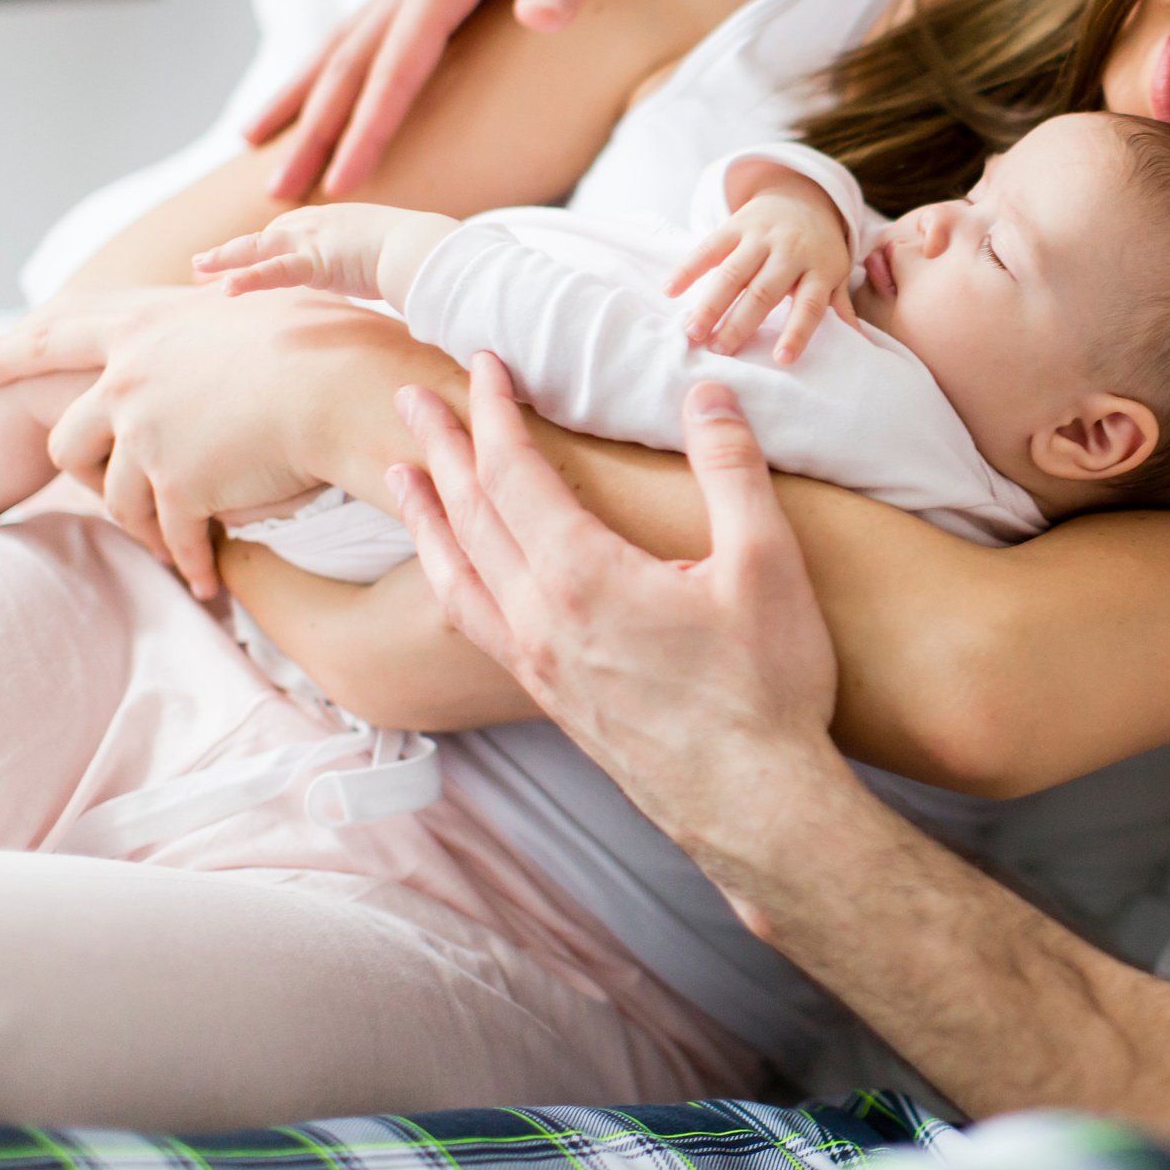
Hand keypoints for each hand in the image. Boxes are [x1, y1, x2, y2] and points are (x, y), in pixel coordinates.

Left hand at [0, 287, 365, 599]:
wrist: (340, 385)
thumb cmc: (321, 334)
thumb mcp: (253, 300)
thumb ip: (216, 302)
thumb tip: (215, 282)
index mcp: (142, 327)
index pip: (53, 337)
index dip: (11, 353)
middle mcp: (129, 382)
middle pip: (70, 439)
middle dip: (78, 473)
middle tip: (85, 490)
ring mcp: (148, 437)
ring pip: (117, 497)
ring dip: (143, 526)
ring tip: (170, 546)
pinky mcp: (180, 485)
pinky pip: (173, 534)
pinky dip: (189, 560)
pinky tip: (204, 580)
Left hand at [193, 204, 458, 309]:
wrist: (431, 250)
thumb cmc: (424, 256)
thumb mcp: (394, 257)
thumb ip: (379, 267)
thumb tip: (390, 286)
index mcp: (336, 222)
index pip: (288, 235)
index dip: (259, 250)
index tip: (238, 262)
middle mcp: (319, 224)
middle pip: (264, 239)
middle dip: (232, 254)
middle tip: (201, 268)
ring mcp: (315, 239)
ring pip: (258, 250)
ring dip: (225, 260)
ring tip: (198, 272)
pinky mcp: (317, 260)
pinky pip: (274, 272)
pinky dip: (248, 279)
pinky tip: (225, 290)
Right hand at [248, 0, 651, 201]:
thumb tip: (545, 17)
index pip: (398, 64)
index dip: (370, 126)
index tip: (344, 183)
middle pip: (349, 62)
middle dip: (311, 131)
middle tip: (273, 195)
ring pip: (343, 45)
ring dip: (301, 100)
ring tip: (256, 147)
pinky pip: (367, 34)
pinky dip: (331, 70)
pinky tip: (315, 96)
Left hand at [390, 355, 840, 855]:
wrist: (755, 806)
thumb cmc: (766, 688)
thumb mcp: (766, 563)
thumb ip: (733, 470)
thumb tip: (709, 393)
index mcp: (583, 576)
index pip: (514, 473)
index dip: (493, 412)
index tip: (482, 363)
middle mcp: (540, 619)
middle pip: (469, 516)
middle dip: (440, 449)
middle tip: (411, 398)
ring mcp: (538, 665)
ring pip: (457, 576)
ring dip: (427, 517)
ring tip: (402, 479)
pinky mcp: (551, 699)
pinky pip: (475, 622)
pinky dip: (450, 578)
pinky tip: (457, 575)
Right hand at [666, 169, 856, 361]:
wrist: (802, 196)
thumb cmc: (818, 249)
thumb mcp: (835, 274)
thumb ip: (840, 305)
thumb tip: (860, 343)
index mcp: (819, 269)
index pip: (810, 305)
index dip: (798, 332)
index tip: (782, 359)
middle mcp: (791, 251)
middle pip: (764, 291)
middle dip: (740, 322)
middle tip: (719, 350)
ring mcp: (762, 236)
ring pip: (733, 272)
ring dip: (711, 302)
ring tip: (692, 332)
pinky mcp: (736, 224)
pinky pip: (709, 246)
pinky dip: (688, 267)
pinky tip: (671, 290)